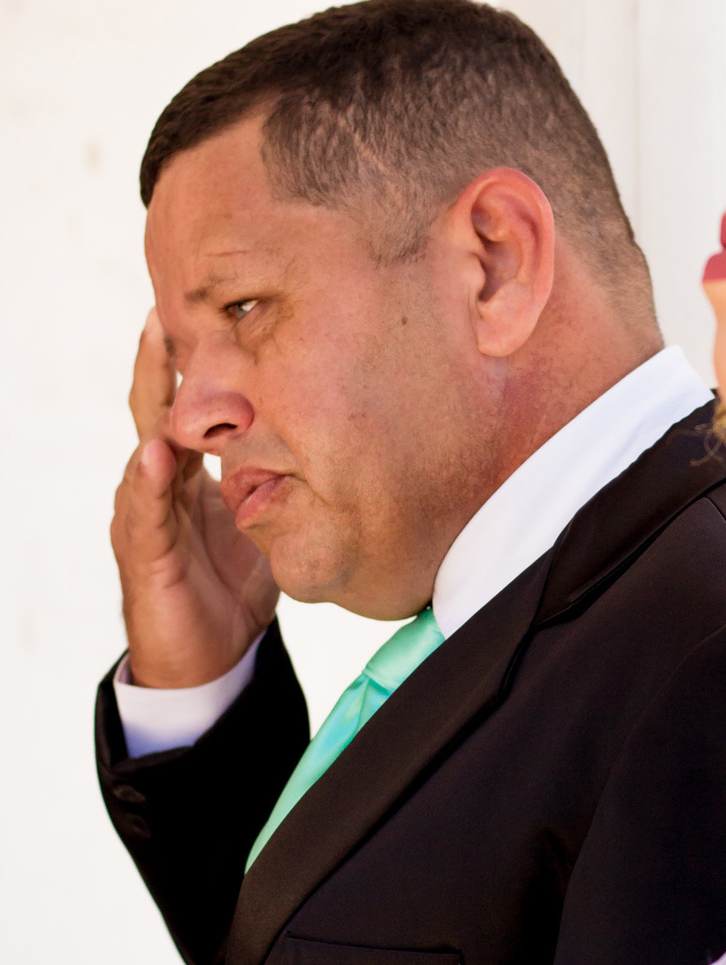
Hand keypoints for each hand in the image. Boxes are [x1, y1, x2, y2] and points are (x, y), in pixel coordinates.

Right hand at [111, 309, 279, 686]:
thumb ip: (286, 482)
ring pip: (145, 443)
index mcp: (191, 472)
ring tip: (157, 349)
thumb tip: (342, 444)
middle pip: (157, 406)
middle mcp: (163, 483)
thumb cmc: (234, 588)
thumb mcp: (269, 522)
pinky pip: (145, 512)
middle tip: (172, 304)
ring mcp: (147, 514)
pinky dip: (149, 482)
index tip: (214, 307)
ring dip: (151, 397)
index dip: (197, 359)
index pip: (190, 403)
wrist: (208, 660)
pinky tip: (156, 454)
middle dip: (164, 356)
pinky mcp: (145, 554)